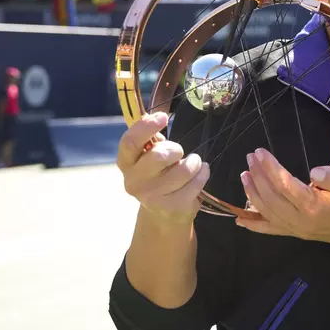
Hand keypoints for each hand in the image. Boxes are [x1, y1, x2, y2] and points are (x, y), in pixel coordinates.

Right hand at [117, 112, 209, 226]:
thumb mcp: (150, 155)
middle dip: (176, 149)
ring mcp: (151, 197)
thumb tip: (158, 117)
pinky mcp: (171, 208)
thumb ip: (151, 140)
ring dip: (194, 162)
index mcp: (126, 162)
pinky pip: (196, 184)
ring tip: (193, 163)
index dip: (146, 127)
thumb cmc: (159, 174)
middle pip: (159, 156)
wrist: (164, 213)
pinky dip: (203, 174)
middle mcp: (133, 181)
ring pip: (183, 170)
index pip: (130, 142)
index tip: (163, 116)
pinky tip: (200, 174)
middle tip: (179, 153)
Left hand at [236, 148, 329, 253]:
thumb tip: (314, 172)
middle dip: (258, 176)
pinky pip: (271, 230)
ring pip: (268, 211)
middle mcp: (302, 220)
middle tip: (250, 157)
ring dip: (253, 193)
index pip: (284, 184)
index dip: (270, 167)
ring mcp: (298, 229)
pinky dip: (254, 224)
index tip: (260, 152)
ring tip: (245, 175)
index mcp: (314, 206)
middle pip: (271, 197)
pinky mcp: (297, 233)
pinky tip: (241, 219)